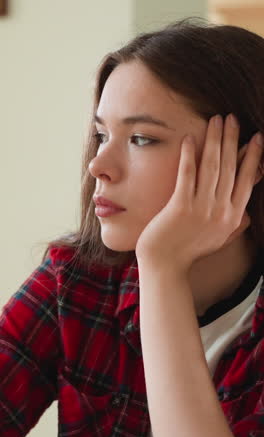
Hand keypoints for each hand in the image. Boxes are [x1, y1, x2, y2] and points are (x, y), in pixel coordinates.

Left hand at [135, 114, 263, 273]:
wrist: (165, 265)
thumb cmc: (190, 251)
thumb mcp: (219, 240)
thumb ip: (235, 225)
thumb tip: (247, 215)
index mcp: (233, 216)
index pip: (247, 180)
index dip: (253, 157)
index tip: (256, 137)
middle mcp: (221, 211)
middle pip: (231, 167)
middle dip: (232, 139)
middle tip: (232, 118)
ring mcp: (201, 209)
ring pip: (212, 167)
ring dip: (215, 140)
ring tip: (216, 120)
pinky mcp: (180, 207)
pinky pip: (187, 175)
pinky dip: (190, 155)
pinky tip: (190, 138)